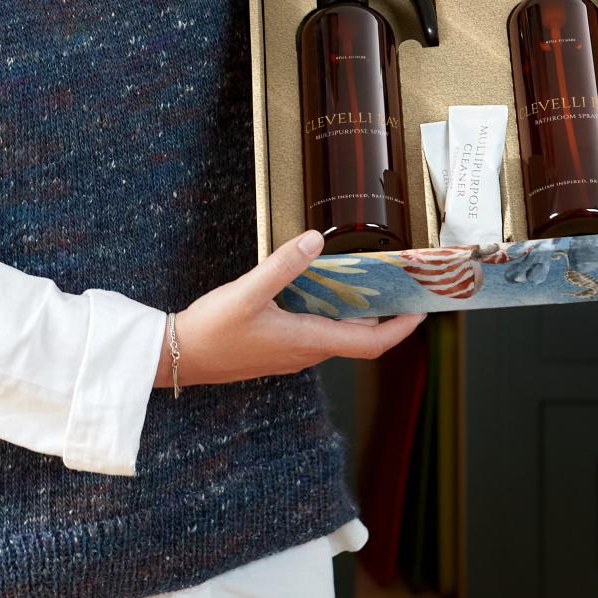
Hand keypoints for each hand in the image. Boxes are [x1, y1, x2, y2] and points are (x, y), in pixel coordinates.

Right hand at [157, 230, 422, 387]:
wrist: (177, 357)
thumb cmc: (212, 331)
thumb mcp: (247, 292)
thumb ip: (283, 265)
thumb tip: (316, 240)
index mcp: (308, 342)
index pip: (371, 343)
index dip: (401, 329)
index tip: (421, 310)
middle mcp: (306, 353)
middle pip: (359, 339)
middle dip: (384, 316)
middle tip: (398, 286)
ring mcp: (291, 354)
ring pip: (337, 335)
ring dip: (356, 313)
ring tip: (366, 282)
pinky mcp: (277, 349)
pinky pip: (316, 332)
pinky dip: (330, 313)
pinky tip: (319, 289)